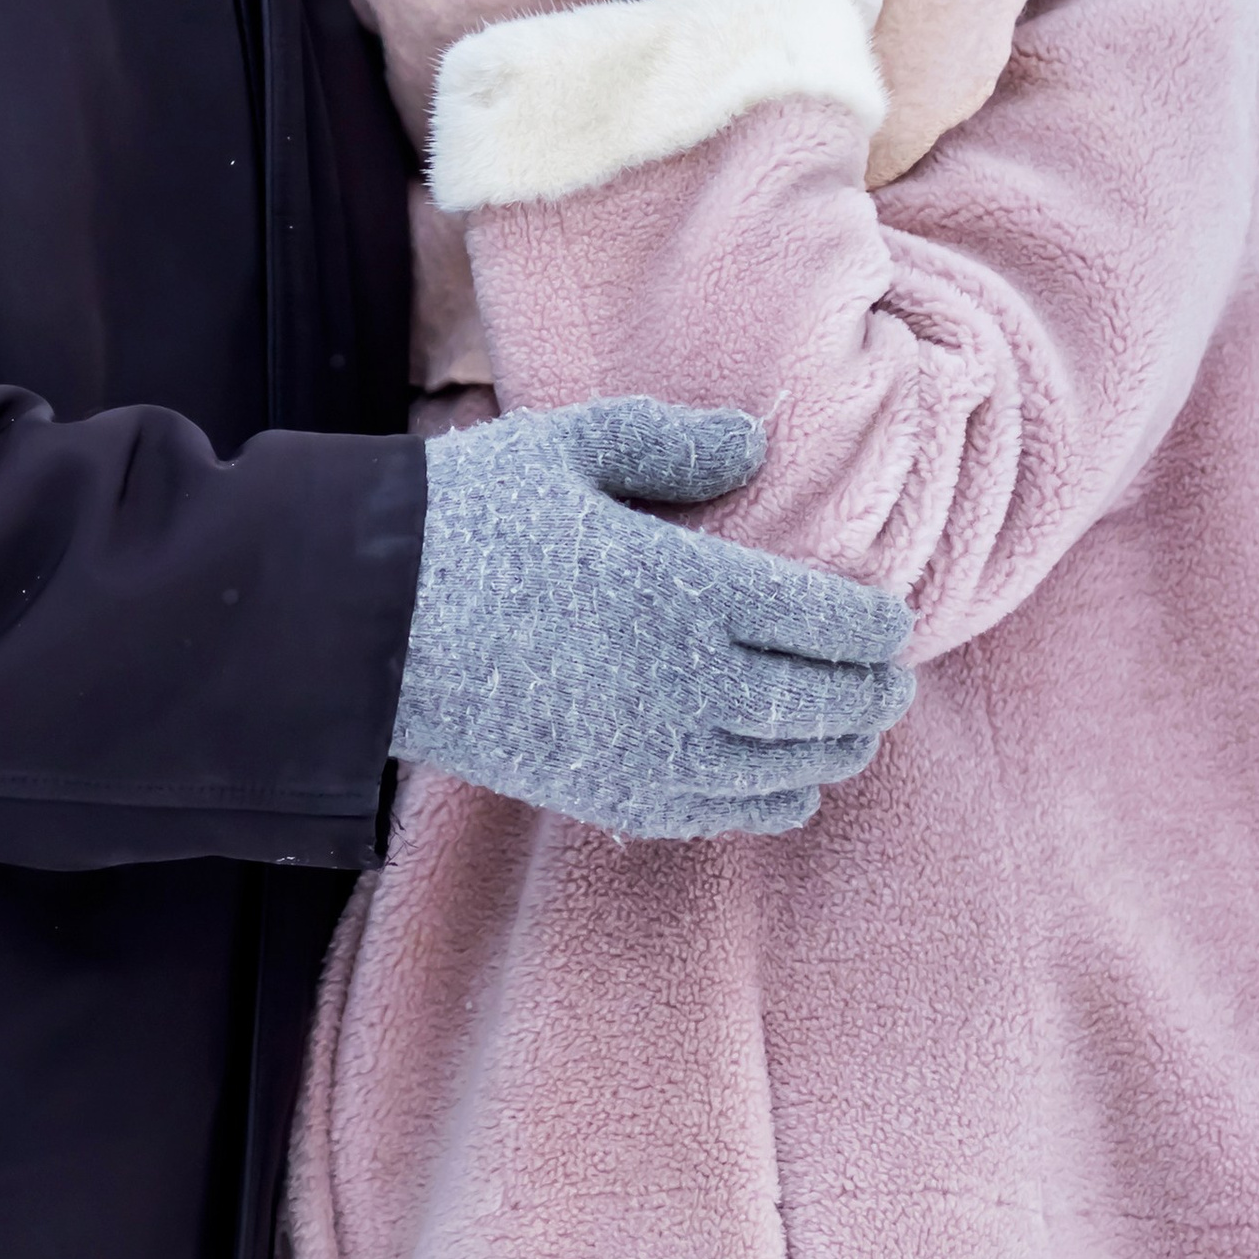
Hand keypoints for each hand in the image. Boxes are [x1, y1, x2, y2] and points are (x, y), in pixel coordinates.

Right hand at [392, 393, 914, 838]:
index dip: (876, 628)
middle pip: (823, 703)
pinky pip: (726, 816)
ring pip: (787, 768)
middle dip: (871, 694)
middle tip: (891, 681)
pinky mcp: (612, 798)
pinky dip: (775, 800)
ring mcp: (650, 751)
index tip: (892, 620)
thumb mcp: (570, 447)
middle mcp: (685, 682)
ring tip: (853, 730)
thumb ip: (673, 442)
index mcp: (688, 588)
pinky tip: (786, 781)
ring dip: (835, 750)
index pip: (829, 623)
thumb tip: (755, 445)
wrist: (367, 625)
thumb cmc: (468, 518)